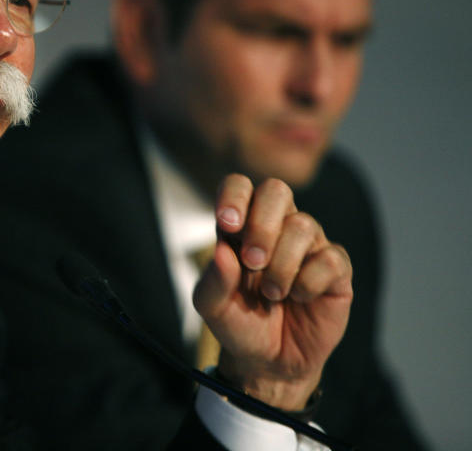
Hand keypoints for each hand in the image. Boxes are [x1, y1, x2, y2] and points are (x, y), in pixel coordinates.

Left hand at [193, 174, 352, 409]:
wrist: (270, 362)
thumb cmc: (239, 323)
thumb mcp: (212, 307)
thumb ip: (213, 280)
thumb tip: (222, 250)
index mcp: (241, 227)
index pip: (240, 186)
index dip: (234, 196)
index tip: (227, 223)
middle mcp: (276, 227)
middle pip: (277, 190)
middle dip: (263, 224)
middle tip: (252, 261)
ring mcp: (308, 245)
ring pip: (303, 225)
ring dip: (282, 264)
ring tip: (272, 294)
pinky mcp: (336, 269)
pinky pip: (330, 258)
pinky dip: (309, 281)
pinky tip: (300, 297)